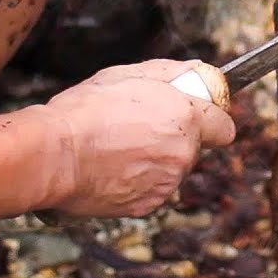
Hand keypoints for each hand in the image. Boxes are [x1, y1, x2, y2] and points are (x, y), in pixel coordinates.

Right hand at [38, 59, 235, 218]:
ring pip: (171, 171)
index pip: (224, 127)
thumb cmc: (86, 111)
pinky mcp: (147, 206)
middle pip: (193, 149)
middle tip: (139, 128)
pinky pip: (151, 191)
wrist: (54, 154)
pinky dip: (137, 182)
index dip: (211, 121)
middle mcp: (182, 154)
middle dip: (174, 139)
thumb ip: (171, 73)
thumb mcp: (129, 74)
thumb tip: (197, 71)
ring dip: (155, 161)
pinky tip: (112, 168)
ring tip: (119, 148)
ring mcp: (166, 184)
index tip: (199, 118)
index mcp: (185, 118)